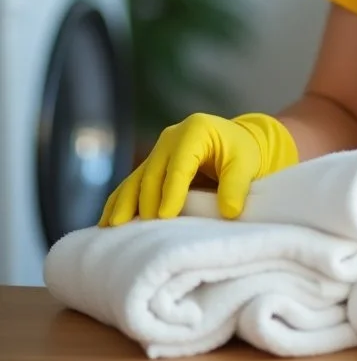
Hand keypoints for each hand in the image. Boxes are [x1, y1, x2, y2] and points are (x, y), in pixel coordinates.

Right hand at [99, 112, 297, 225]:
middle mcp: (171, 137)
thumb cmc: (241, 152)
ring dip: (123, 204)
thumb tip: (229, 211)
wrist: (235, 142)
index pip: (180, 163)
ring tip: (113, 228)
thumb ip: (237, 185)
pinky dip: (119, 203)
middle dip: (147, 201)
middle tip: (144, 230)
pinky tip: (106, 222)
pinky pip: (130, 184)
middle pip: (154, 172)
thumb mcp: (245, 164)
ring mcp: (158, 151)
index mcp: (195, 130)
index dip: (171, 190)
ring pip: (135, 179)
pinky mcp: (150, 165)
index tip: (165, 216)